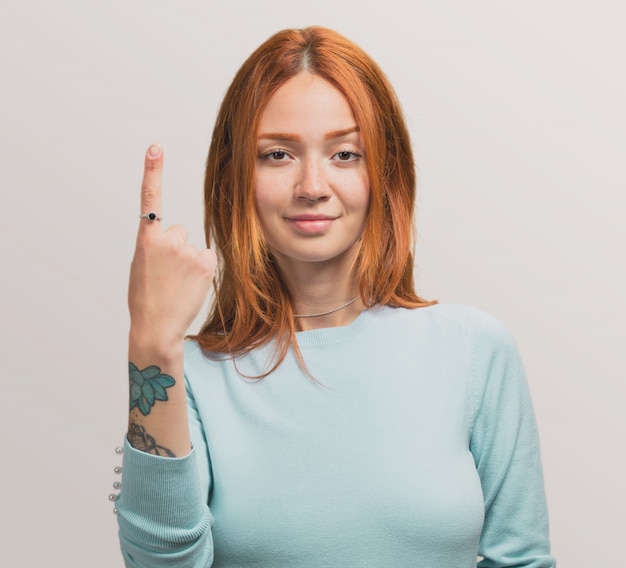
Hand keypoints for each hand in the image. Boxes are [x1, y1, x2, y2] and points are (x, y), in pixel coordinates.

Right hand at [128, 144, 216, 351]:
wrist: (156, 327)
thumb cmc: (146, 297)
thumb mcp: (141, 266)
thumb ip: (155, 245)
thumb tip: (176, 237)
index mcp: (146, 239)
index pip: (150, 199)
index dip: (153, 172)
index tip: (155, 148)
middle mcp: (167, 240)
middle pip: (180, 231)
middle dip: (175, 249)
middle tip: (167, 274)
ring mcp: (188, 251)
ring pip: (193, 246)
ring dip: (188, 261)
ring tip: (177, 283)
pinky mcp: (206, 263)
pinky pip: (207, 257)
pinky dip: (201, 270)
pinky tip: (190, 285)